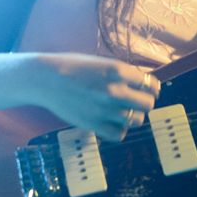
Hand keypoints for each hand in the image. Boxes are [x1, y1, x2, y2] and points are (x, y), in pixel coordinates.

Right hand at [21, 53, 160, 141]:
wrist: (45, 79)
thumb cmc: (72, 67)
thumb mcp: (102, 62)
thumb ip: (123, 72)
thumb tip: (143, 80)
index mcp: (119, 71)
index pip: (151, 84)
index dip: (151, 88)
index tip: (146, 89)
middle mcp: (115, 91)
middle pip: (148, 104)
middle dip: (144, 102)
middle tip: (136, 101)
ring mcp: (105, 109)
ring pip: (137, 120)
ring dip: (133, 116)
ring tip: (123, 112)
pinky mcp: (94, 124)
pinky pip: (120, 134)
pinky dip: (120, 130)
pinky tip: (112, 122)